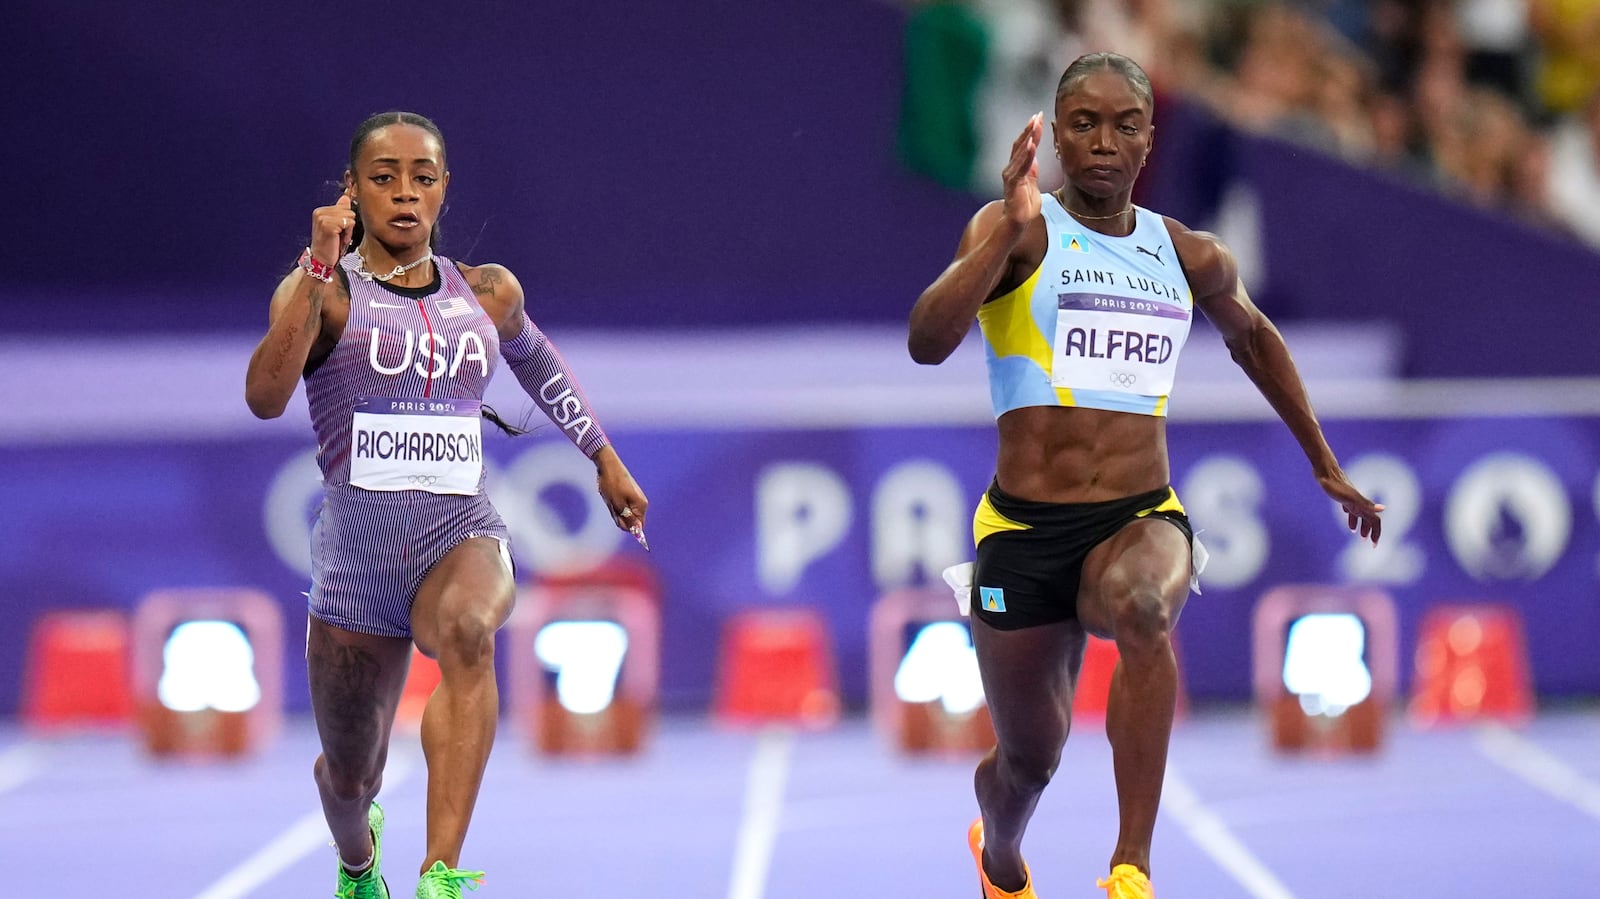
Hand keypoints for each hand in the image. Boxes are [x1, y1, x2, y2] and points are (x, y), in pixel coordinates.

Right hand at [310, 192, 355, 267]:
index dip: (346, 219)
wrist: (321, 259)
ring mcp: (323, 218)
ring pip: (350, 216)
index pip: (345, 205)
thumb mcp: (337, 226)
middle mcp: (320, 212)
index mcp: (321, 210)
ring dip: (348, 229)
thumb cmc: (330, 245)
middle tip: (339, 235)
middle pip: (349, 210)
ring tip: (339, 237)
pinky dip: (348, 233)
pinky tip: (340, 239)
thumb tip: (346, 197)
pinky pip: (349, 223)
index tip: (339, 229)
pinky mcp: (328, 225)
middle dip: (348, 224)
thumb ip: (340, 211)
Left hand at [594, 446, 648, 534]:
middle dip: (620, 517)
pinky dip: (615, 504)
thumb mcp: (617, 504)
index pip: (638, 527)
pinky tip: (610, 496)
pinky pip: (622, 506)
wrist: (608, 465)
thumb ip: (628, 519)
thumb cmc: (611, 484)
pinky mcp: (629, 495)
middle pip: (631, 521)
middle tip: (612, 506)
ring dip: (615, 510)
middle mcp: (641, 503)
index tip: (617, 516)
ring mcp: (635, 498)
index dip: (627, 526)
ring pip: (625, 513)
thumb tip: (637, 532)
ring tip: (610, 499)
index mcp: (641, 506)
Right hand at [1001, 113, 1042, 227]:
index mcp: (1017, 167)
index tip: (1038, 118)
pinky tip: (1031, 144)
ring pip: (1020, 152)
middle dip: (1029, 129)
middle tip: (1036, 115)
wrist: (1018, 222)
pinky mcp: (1013, 184)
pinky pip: (1021, 167)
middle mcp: (1011, 169)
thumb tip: (1034, 156)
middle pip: (1020, 145)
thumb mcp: (1032, 183)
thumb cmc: (1025, 205)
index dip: (1030, 131)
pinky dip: (1026, 155)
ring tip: (1035, 125)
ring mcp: (1011, 175)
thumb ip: (1032, 169)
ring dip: (1028, 137)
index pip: (1024, 145)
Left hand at [1318, 472, 1383, 544]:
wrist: (1325, 471)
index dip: (1376, 533)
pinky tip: (1346, 515)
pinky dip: (1350, 515)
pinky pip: (1349, 507)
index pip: (1374, 521)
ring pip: (1358, 514)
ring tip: (1356, 533)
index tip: (1374, 545)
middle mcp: (1358, 502)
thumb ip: (1366, 504)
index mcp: (1362, 505)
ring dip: (1360, 524)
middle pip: (1368, 519)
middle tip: (1366, 542)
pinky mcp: (1342, 496)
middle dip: (1369, 531)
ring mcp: (1350, 499)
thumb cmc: (1336, 485)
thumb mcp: (1350, 497)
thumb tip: (1384, 509)